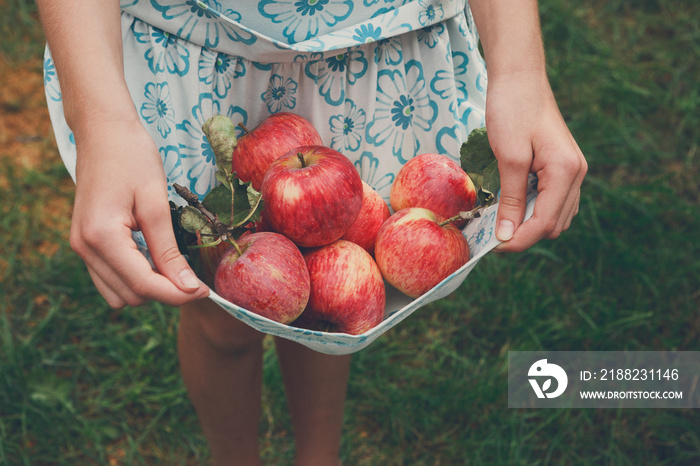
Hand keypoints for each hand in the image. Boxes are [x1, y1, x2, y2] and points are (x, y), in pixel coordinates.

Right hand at [69, 117, 208, 307]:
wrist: (103, 132)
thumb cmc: (132, 158)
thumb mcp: (156, 203)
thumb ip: (169, 250)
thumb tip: (188, 288)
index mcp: (101, 236)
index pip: (143, 284)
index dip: (177, 294)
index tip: (205, 290)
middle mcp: (84, 248)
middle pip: (131, 294)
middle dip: (164, 291)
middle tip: (193, 275)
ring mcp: (81, 247)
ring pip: (118, 293)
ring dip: (148, 287)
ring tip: (173, 263)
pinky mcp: (84, 244)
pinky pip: (110, 278)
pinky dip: (134, 277)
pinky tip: (154, 258)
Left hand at [485, 71, 587, 251]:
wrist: (519, 78)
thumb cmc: (512, 111)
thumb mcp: (508, 157)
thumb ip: (510, 199)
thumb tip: (506, 236)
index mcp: (567, 171)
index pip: (545, 223)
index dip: (519, 239)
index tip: (493, 245)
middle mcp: (577, 174)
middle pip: (553, 225)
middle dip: (524, 234)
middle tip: (492, 232)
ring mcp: (572, 170)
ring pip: (555, 216)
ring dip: (529, 224)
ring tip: (500, 221)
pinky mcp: (562, 167)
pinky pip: (553, 201)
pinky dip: (534, 210)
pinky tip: (512, 206)